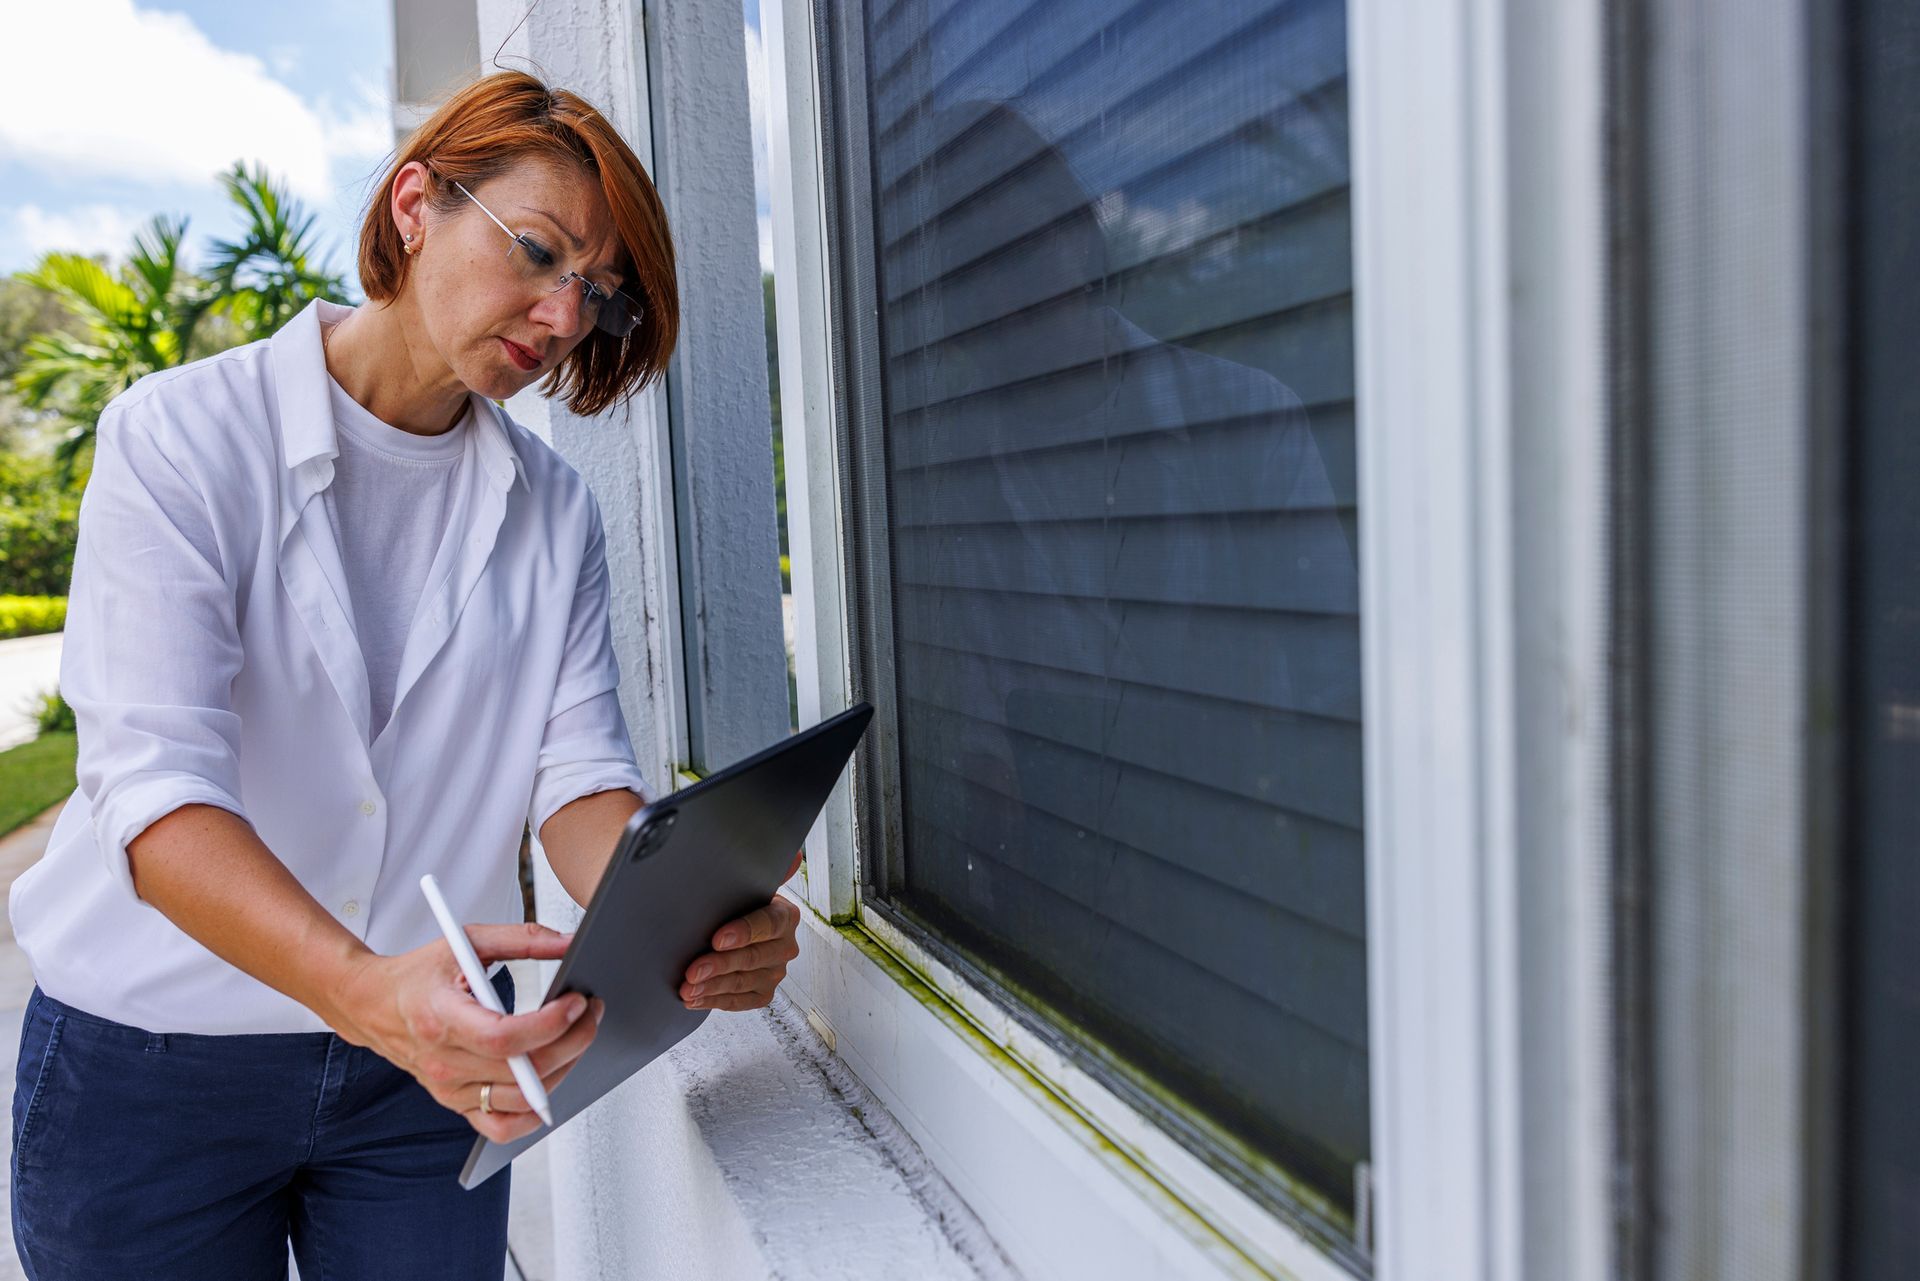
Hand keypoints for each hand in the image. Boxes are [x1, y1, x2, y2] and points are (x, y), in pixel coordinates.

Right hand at [330, 922, 604, 1143]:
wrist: (374, 1005)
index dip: (550, 1025)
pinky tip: (551, 1082)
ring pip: (520, 1102)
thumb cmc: (419, 974)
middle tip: (590, 1014)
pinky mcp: (455, 1104)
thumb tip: (571, 943)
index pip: (504, 1038)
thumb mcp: (468, 941)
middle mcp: (443, 1062)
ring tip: (576, 1039)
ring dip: (562, 1071)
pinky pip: (500, 1127)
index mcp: (442, 1017)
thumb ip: (523, 940)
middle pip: (522, 1071)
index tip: (577, 1002)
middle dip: (572, 1042)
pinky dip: (532, 1114)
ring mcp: (448, 1090)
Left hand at [679, 851, 804, 1011]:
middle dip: (719, 964)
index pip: (768, 924)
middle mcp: (785, 946)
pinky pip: (738, 1002)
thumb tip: (794, 855)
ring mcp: (775, 973)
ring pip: (742, 982)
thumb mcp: (750, 886)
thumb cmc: (741, 906)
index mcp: (785, 916)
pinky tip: (694, 998)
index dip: (743, 932)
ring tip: (687, 987)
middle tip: (693, 970)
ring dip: (712, 986)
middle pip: (752, 957)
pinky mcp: (763, 993)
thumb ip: (767, 871)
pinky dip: (713, 1001)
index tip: (717, 938)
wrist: (740, 932)